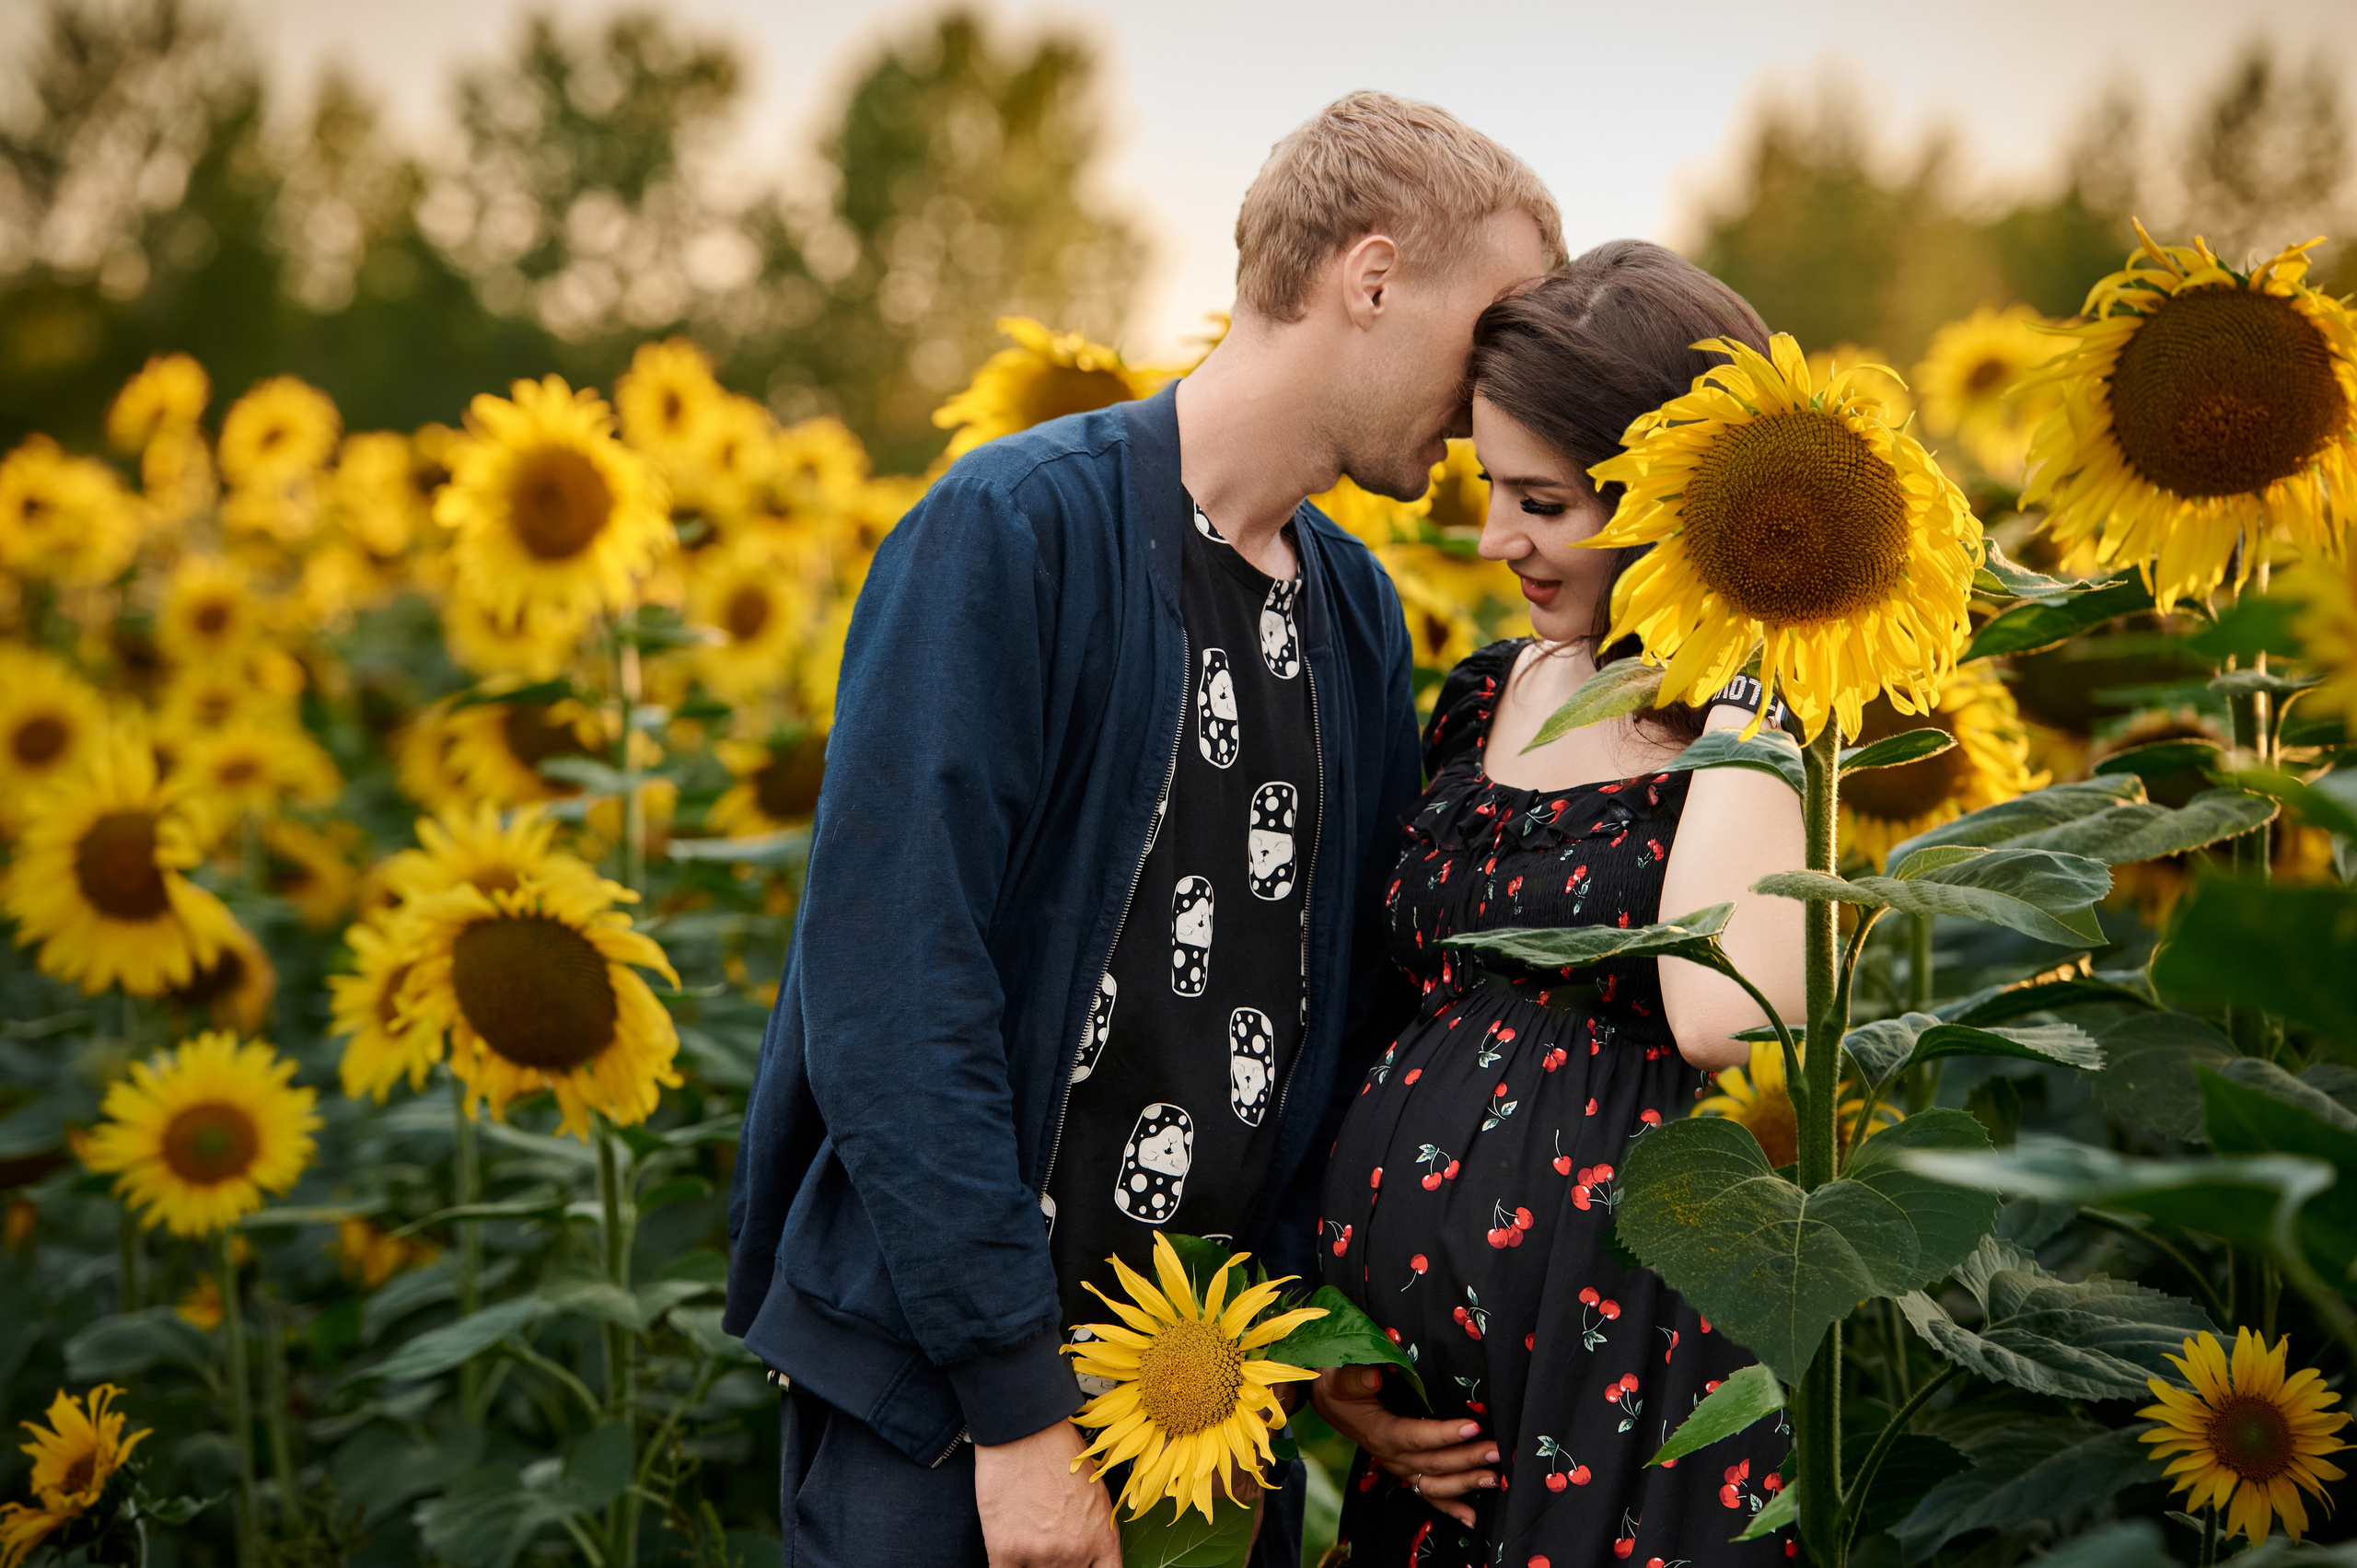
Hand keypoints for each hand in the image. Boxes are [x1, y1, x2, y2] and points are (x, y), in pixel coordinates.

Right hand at [973, 1420, 1121, 1567]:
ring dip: (1030, 1560)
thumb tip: (1087, 1552)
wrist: (1025, 1429)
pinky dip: (1006, 1566)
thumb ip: (1093, 1531)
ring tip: (1026, 1533)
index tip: (1081, 1567)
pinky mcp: (1007, 1550)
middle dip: (1057, 1562)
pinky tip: (1006, 1550)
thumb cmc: (1059, 1451)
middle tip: (1046, 1539)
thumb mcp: (1095, 1492)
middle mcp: (1075, 1552)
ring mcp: (1041, 1554)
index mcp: (1101, 1538)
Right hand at [1311, 1366, 1497, 1527]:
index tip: (1472, 1426)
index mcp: (1380, 1432)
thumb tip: (1376, 1377)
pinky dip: (1451, 1508)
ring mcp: (1400, 1467)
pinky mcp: (1406, 1470)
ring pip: (1435, 1484)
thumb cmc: (1338, 1386)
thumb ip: (1356, 1378)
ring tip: (1494, 1478)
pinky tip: (1473, 1516)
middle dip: (1467, 1459)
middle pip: (1433, 1463)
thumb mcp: (1339, 1378)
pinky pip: (1429, 1495)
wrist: (1328, 1401)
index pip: (1416, 1437)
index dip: (1444, 1434)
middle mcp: (1392, 1456)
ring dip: (1465, 1483)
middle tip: (1496, 1450)